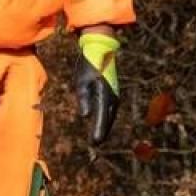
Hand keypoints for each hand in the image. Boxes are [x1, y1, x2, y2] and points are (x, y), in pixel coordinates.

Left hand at [75, 30, 119, 144]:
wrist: (100, 50)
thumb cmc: (88, 65)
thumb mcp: (81, 81)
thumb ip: (83, 99)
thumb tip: (85, 115)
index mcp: (104, 94)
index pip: (101, 117)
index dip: (98, 131)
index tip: (95, 143)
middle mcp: (112, 97)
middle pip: (108, 119)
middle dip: (102, 132)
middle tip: (95, 144)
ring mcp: (114, 95)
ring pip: (110, 115)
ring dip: (105, 126)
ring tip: (98, 138)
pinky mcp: (113, 93)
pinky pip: (109, 110)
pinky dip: (106, 118)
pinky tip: (101, 123)